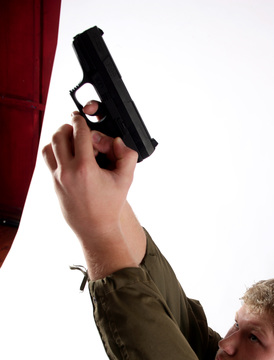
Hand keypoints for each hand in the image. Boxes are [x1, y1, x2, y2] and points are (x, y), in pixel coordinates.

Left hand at [42, 111, 138, 277]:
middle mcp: (68, 172)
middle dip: (67, 127)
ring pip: (48, 147)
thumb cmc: (111, 205)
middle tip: (76, 128)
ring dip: (58, 139)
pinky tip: (67, 155)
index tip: (81, 117)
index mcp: (85, 169)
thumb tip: (117, 139)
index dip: (80, 120)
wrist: (96, 228)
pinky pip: (47, 160)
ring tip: (70, 141)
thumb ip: (127, 155)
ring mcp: (58, 179)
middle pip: (59, 136)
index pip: (78, 133)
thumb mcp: (126, 179)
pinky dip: (54, 152)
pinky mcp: (53, 184)